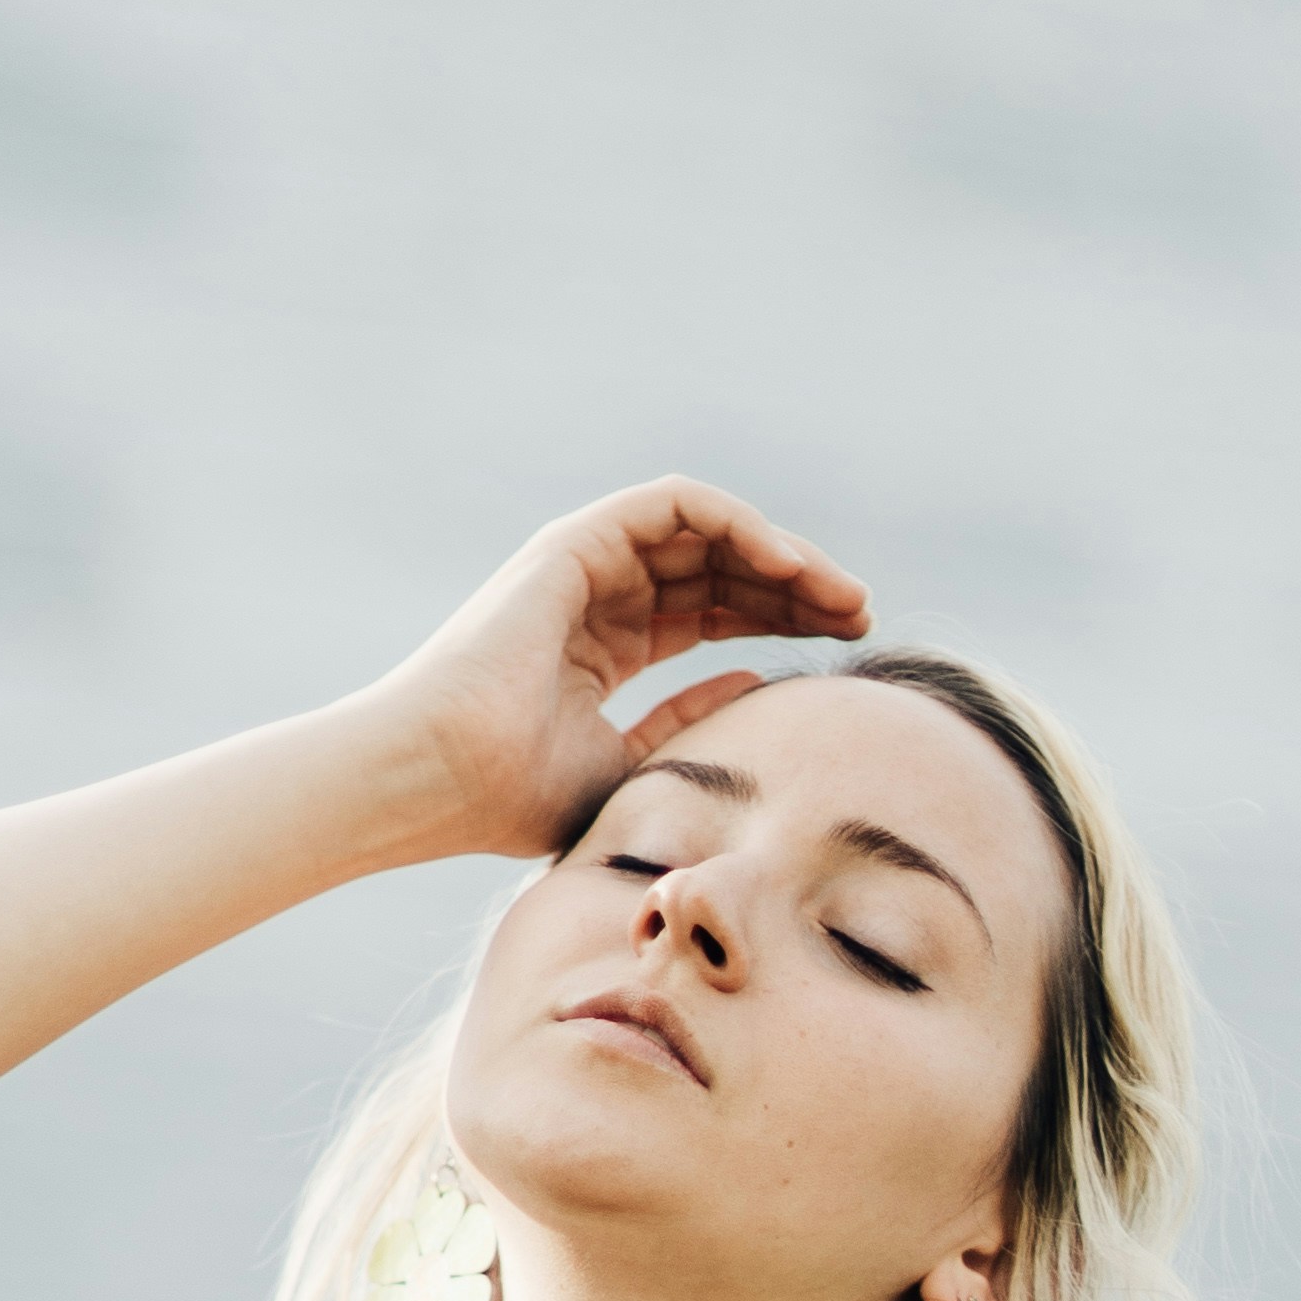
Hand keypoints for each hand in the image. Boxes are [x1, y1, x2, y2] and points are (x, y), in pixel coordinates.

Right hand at [370, 475, 870, 861]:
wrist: (438, 778)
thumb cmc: (511, 795)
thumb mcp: (630, 771)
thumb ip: (688, 728)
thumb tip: (758, 685)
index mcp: (604, 649)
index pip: (713, 616)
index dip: (781, 625)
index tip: (844, 649)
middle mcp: (597, 597)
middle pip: (721, 571)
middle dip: (797, 588)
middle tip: (862, 616)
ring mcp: (586, 565)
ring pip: (710, 532)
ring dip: (782, 555)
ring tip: (840, 594)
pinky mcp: (578, 541)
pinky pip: (679, 504)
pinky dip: (740, 524)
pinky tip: (790, 565)